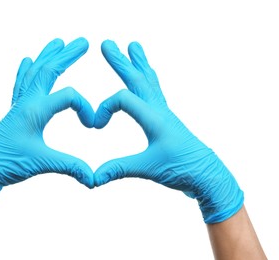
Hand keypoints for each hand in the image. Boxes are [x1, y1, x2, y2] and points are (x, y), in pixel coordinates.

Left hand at [0, 38, 94, 229]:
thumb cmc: (7, 163)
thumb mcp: (41, 164)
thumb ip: (70, 166)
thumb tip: (93, 178)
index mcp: (35, 110)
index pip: (68, 96)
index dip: (85, 107)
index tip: (92, 125)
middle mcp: (26, 102)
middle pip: (48, 70)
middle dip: (67, 55)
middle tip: (82, 42)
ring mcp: (19, 105)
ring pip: (34, 73)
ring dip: (47, 56)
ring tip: (57, 42)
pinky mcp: (15, 112)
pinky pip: (21, 84)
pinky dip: (26, 71)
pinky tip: (27, 61)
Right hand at [94, 40, 243, 222]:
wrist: (207, 174)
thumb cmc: (182, 169)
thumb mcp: (148, 169)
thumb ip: (119, 169)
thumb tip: (93, 178)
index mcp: (155, 118)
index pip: (123, 99)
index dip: (104, 108)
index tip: (96, 126)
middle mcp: (159, 110)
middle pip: (137, 79)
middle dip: (120, 62)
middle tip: (107, 43)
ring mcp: (163, 112)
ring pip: (148, 81)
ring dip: (137, 64)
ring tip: (133, 46)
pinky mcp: (164, 119)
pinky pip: (154, 91)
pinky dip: (147, 78)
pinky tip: (147, 75)